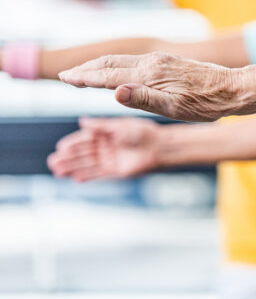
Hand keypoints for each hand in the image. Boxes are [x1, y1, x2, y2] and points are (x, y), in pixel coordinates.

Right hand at [48, 117, 162, 180]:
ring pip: (88, 164)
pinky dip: (87, 176)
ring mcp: (111, 159)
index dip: (73, 143)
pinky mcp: (117, 171)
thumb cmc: (143, 132)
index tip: (60, 147)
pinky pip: (98, 174)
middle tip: (53, 161)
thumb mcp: (120, 126)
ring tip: (57, 170)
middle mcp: (107, 146)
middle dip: (68, 157)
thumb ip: (101, 125)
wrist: (160, 147)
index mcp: (107, 133)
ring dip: (73, 167)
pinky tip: (75, 178)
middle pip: (84, 153)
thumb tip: (83, 121)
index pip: (85, 138)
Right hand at [59, 52, 244, 121]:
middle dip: (87, 68)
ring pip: (122, 60)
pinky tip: (118, 72)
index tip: (64, 78)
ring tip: (86, 72)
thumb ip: (143, 99)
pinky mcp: (169, 61)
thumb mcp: (175, 108)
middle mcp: (152, 61)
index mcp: (150, 74)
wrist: (235, 89)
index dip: (84, 77)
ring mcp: (161, 59)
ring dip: (100, 65)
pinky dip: (117, 65)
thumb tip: (114, 92)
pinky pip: (134, 61)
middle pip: (110, 63)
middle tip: (66, 75)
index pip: (108, 75)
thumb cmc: (207, 103)